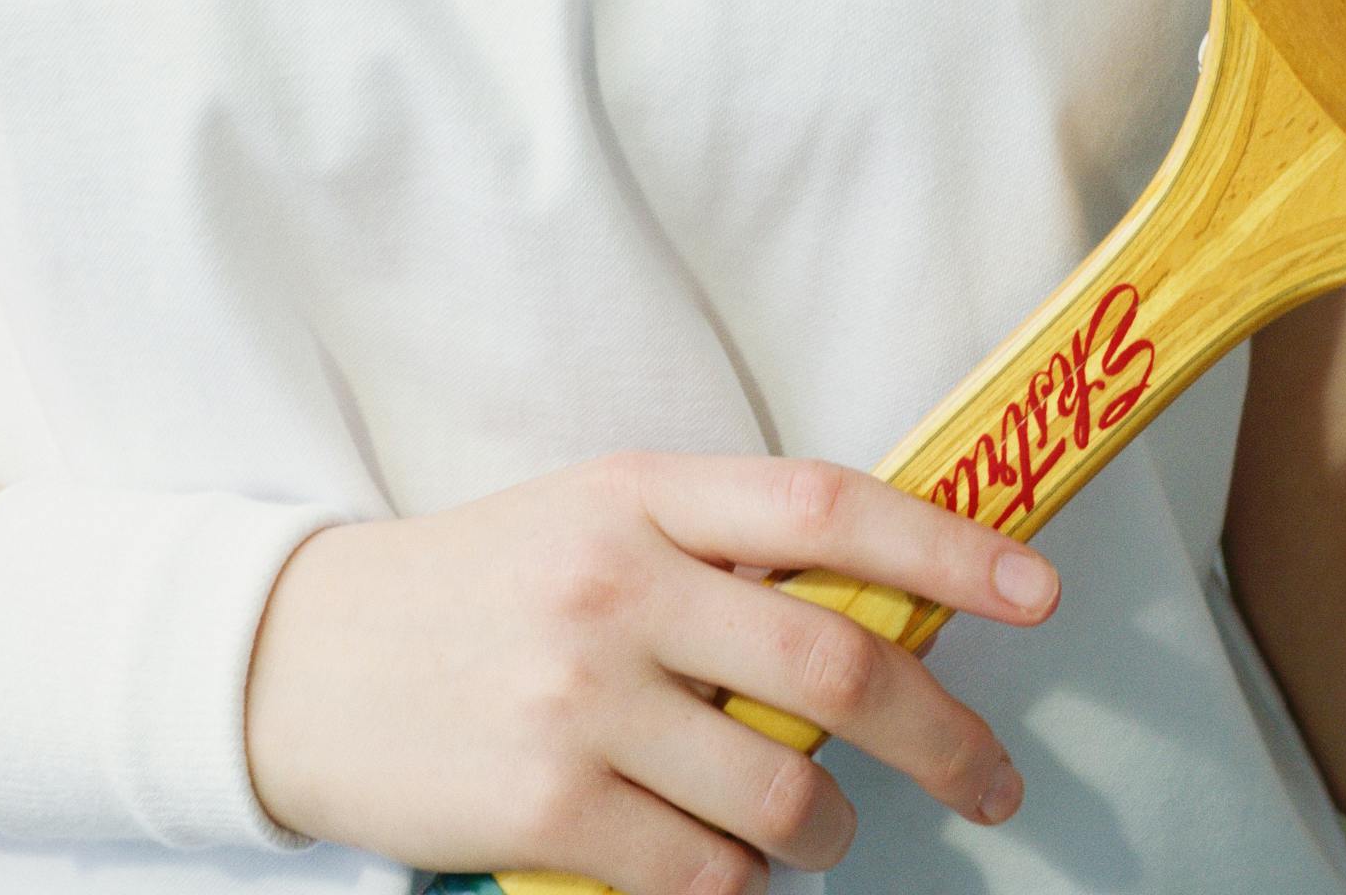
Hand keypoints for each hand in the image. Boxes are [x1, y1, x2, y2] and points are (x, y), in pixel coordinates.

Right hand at [243, 448, 1058, 893]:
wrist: (307, 659)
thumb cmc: (481, 587)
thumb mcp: (593, 519)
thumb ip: (718, 549)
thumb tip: (881, 607)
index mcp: (639, 489)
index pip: (824, 504)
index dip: (945, 547)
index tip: (1038, 590)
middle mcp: (618, 582)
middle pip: (833, 660)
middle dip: (942, 736)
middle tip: (992, 783)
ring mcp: (583, 698)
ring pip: (783, 789)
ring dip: (831, 826)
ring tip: (819, 825)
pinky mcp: (549, 806)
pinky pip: (707, 874)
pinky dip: (744, 882)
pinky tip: (728, 861)